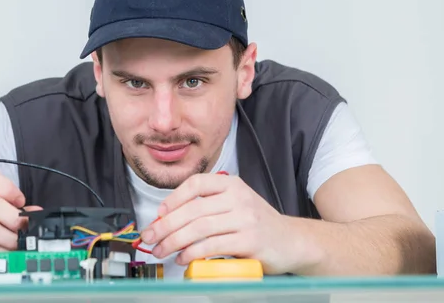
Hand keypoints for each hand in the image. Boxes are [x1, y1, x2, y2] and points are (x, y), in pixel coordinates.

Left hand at [139, 173, 297, 273]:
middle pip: (192, 210)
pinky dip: (192, 253)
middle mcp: (238, 198)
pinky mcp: (249, 242)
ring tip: (161, 250)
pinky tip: (182, 258)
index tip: (159, 214)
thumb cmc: (257, 224)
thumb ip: (208, 206)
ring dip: (174, 241)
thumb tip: (167, 218)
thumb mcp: (235, 204)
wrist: (292, 241)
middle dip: (165, 225)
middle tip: (150, 237)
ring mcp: (245, 219)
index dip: (173, 199)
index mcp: (232, 185)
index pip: (195, 184)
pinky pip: (212, 246)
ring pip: (199, 228)